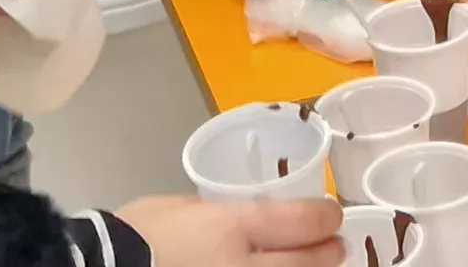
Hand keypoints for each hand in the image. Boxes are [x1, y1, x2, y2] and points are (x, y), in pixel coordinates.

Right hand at [116, 195, 344, 266]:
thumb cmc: (132, 237)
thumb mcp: (176, 206)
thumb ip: (215, 209)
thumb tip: (244, 211)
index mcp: (230, 228)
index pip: (302, 220)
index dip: (325, 216)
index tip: (330, 214)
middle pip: (310, 261)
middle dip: (329, 251)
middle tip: (335, 246)